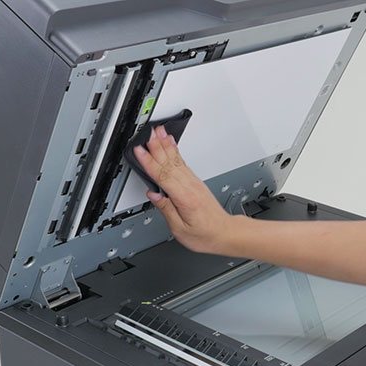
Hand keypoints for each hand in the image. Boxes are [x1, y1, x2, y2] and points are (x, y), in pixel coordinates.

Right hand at [133, 126, 237, 253]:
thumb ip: (166, 210)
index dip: (149, 162)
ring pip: (176, 160)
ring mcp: (194, 182)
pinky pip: (183, 163)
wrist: (225, 233)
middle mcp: (191, 186)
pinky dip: (175, 151)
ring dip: (166, 144)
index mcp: (185, 198)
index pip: (163, 176)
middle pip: (170, 163)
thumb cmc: (205, 235)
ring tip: (158, 131)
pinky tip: (171, 144)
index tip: (139, 151)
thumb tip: (154, 195)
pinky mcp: (196, 182)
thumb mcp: (181, 229)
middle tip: (148, 132)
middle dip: (157, 146)